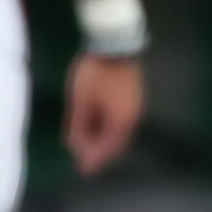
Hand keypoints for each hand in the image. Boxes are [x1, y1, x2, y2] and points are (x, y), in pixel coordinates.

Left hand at [63, 53, 142, 175]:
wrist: (114, 43)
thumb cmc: (95, 74)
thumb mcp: (81, 102)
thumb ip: (79, 127)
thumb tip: (76, 147)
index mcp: (121, 122)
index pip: (107, 149)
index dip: (93, 159)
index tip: (81, 167)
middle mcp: (132, 117)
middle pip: (115, 143)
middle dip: (98, 150)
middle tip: (80, 152)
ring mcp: (135, 105)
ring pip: (118, 130)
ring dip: (102, 136)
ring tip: (83, 135)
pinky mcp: (133, 95)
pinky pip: (120, 119)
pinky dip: (107, 125)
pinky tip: (94, 120)